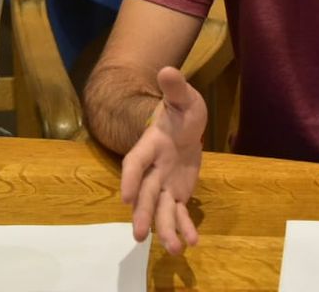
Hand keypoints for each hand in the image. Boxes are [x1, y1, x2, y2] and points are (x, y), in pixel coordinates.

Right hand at [119, 67, 205, 254]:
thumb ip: (175, 87)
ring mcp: (165, 182)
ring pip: (161, 209)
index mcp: (151, 144)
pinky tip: (192, 243)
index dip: (131, 179)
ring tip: (173, 250)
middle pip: (146, 193)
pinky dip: (185, 227)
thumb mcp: (183, 97)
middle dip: (143, 214)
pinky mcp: (178, 192)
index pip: (136, 162)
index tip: (127, 197)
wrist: (185, 123)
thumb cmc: (181, 109)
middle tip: (139, 236)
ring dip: (165, 229)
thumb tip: (168, 69)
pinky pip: (179, 212)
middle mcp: (154, 167)